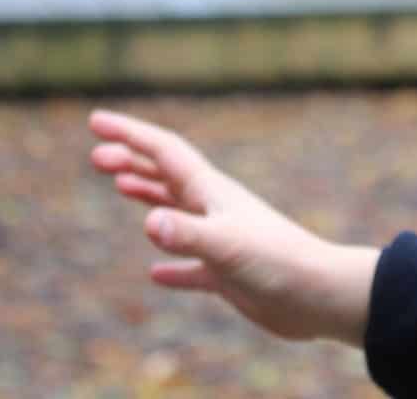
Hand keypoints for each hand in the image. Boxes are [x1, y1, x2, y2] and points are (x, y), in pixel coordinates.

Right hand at [87, 109, 378, 345]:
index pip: (163, 152)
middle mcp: (215, 210)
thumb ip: (188, 234)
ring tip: (121, 186)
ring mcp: (222, 240)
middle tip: (97, 156)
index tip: (95, 121)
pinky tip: (156, 274)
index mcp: (212, 192)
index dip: (129, 134)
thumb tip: (147, 221)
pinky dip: (172, 266)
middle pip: (167, 176)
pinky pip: (192, 266)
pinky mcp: (229, 274)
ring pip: (176, 212)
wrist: (321, 295)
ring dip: (148, 197)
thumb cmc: (280, 264)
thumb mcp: (227, 247)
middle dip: (132, 161)